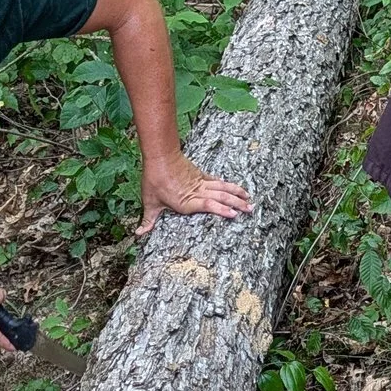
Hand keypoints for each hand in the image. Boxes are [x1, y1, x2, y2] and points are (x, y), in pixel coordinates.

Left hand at [140, 151, 254, 234]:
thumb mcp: (149, 202)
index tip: (234, 214)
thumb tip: (139, 233)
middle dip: (237, 203)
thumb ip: (148, 220)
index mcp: (187, 201)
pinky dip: (227, 185)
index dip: (222, 210)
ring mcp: (200, 183)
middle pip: (221, 197)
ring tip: (249, 199)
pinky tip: (234, 188)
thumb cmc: (154, 180)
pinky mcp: (200, 175)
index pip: (209, 205)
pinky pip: (216, 181)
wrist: (160, 157)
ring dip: (236, 193)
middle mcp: (197, 192)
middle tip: (250, 209)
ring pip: (222, 188)